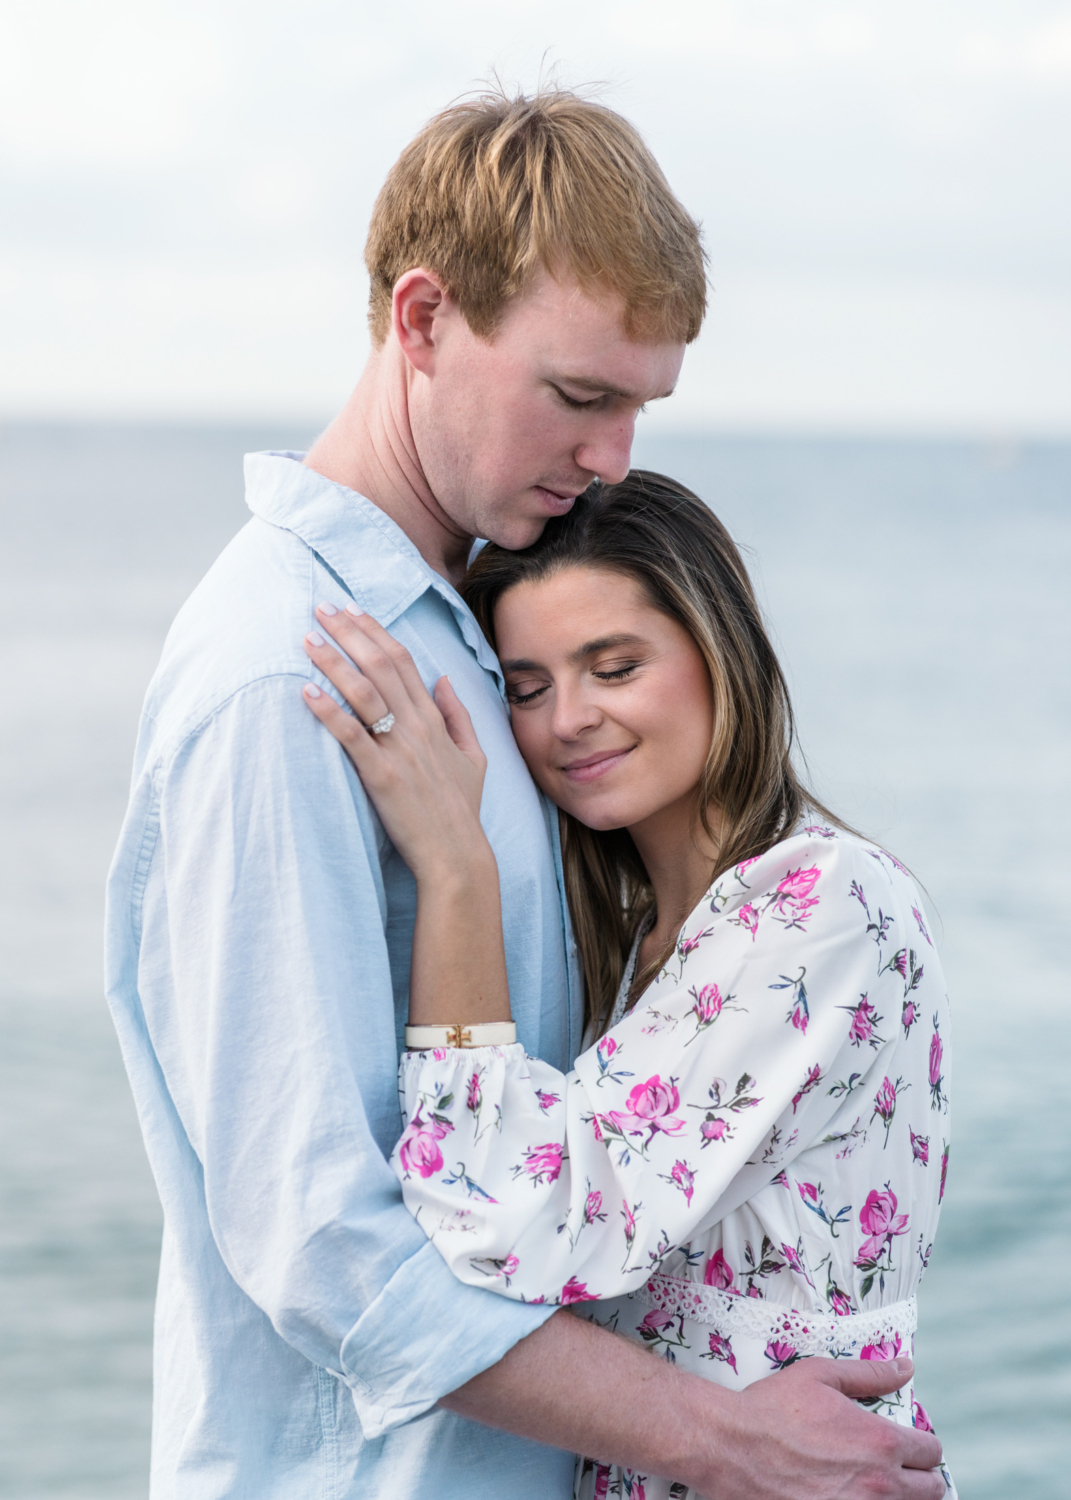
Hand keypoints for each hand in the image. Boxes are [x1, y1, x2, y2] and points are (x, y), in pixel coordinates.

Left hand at [302, 603, 488, 883]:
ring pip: (364, 694)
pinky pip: (351, 737)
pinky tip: (306, 692)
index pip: (402, 661)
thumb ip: (458, 716)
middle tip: (320, 607)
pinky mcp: (382, 777)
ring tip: (308, 639)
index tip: (351, 609)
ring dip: (334, 662)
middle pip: (380, 666)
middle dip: (349, 632)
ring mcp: (400, 751)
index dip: (375, 631)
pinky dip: (329, 712)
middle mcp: (417, 728)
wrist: (457, 855)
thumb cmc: (460, 810)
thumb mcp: (473, 757)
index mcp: (434, 720)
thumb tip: (442, 679)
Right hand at [704, 1355, 945, 1499]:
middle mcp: (879, 1485)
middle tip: (901, 1468)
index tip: (911, 1443)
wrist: (731, 1449)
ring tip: (877, 1484)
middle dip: (922, 1476)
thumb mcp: (820, 1376)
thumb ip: (869, 1373)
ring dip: (900, 1497)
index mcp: (880, 1442)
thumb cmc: (773, 1408)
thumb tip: (905, 1366)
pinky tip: (853, 1495)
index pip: (931, 1451)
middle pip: (932, 1490)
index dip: (924, 1444)